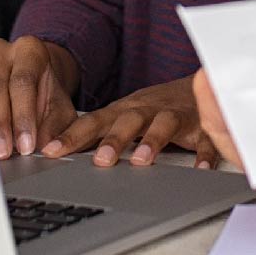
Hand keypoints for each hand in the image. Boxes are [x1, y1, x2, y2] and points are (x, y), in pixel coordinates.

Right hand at [0, 36, 78, 159]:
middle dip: (0, 124)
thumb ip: (56, 126)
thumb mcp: (61, 108)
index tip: (25, 144)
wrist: (35, 79)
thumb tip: (46, 147)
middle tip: (3, 152)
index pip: (23, 82)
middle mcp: (1, 53)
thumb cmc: (48, 93)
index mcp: (29, 51)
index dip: (23, 116)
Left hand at [40, 75, 218, 168]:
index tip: (50, 152)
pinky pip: (205, 139)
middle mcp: (148, 110)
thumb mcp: (126, 116)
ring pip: (164, 125)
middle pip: (129, 120)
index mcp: (125, 110)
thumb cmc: (155, 107)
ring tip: (141, 161)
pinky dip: (204, 154)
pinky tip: (199, 169)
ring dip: (153, 141)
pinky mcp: (202, 126)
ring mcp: (176, 116)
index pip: (94, 122)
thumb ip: (100, 134)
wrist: (200, 85)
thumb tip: (60, 154)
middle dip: (114, 140)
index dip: (72, 136)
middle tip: (100, 160)